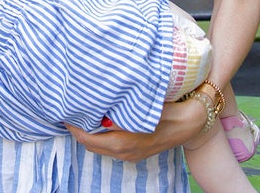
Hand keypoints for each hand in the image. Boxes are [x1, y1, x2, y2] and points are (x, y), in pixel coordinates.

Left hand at [65, 98, 204, 162]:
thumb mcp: (148, 106)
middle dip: (78, 130)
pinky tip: (101, 121)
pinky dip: (100, 137)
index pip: (88, 138)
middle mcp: (125, 152)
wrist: (194, 124)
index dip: (74, 127)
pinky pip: (110, 147)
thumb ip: (126, 107)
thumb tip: (102, 104)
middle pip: (90, 145)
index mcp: (124, 142)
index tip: (66, 113)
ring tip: (84, 114)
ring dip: (89, 134)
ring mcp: (130, 155)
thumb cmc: (172, 110)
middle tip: (72, 111)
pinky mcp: (135, 153)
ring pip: (100, 147)